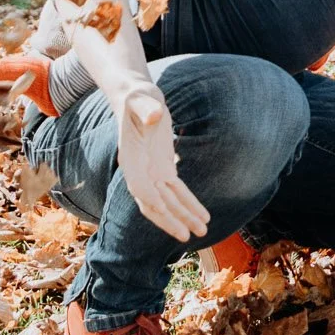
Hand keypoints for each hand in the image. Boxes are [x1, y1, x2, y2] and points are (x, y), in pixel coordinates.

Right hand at [105, 79, 209, 241]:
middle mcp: (139, 171)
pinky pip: (177, 192)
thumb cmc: (138, 98)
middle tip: (187, 236)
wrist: (138, 99)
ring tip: (203, 231)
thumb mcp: (142, 99)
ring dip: (184, 217)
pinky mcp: (163, 169)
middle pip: (154, 202)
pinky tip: (203, 216)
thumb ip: (146, 108)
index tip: (164, 208)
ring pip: (168, 202)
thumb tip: (153, 116)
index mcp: (130, 159)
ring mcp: (151, 173)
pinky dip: (189, 204)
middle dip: (170, 220)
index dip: (150, 197)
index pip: (138, 185)